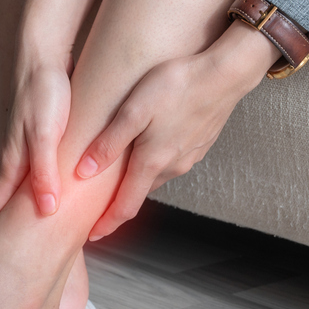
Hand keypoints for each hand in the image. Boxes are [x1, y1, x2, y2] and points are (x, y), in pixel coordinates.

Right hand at [0, 61, 71, 237]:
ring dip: (14, 204)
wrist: (45, 55)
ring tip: (12, 225)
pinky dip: (31, 184)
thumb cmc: (44, 90)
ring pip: (19, 183)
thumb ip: (44, 172)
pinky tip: (38, 185)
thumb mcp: (46, 135)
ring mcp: (26, 144)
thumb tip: (45, 209)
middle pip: (4, 197)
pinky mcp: (39, 134)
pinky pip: (33, 167)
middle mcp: (17, 155)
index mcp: (15, 160)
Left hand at [75, 22, 276, 240]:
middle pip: (140, 191)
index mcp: (152, 161)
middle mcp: (172, 166)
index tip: (92, 235)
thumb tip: (83, 171)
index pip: (126, 206)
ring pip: (156, 175)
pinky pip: (171, 160)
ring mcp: (189, 156)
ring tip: (118, 173)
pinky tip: (147, 146)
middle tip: (97, 202)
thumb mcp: (133, 111)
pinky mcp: (199, 143)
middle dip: (119, 200)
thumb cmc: (176, 85)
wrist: (225, 73)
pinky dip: (154, 162)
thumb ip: (108, 143)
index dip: (107, 223)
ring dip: (137, 179)